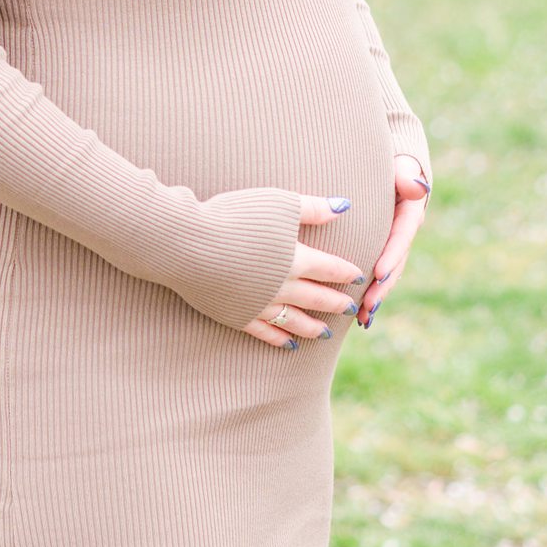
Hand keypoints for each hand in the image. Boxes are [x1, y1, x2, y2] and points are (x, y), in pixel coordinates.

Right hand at [238, 193, 369, 348]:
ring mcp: (259, 305)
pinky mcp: (236, 315)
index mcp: (295, 258)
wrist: (187, 243)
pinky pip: (264, 332)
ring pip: (294, 321)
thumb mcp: (277, 202)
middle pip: (316, 298)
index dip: (346, 273)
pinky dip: (279, 339)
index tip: (359, 279)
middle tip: (349, 310)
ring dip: (312, 327)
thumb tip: (343, 206)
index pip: (329, 269)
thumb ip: (312, 207)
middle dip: (335, 303)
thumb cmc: (232, 216)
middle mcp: (282, 287)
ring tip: (325, 334)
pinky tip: (288, 345)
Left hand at [353, 155, 429, 329]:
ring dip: (376, 296)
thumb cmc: (392, 160)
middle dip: (382, 286)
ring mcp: (395, 242)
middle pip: (395, 263)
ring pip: (388, 273)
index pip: (401, 236)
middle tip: (367, 306)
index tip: (378, 274)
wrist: (392, 164)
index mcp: (410, 212)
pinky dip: (370, 292)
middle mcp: (404, 231)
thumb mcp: (402, 163)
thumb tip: (416, 186)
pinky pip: (378, 273)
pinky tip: (360, 315)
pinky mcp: (383, 248)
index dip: (391, 256)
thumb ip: (406, 174)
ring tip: (363, 318)